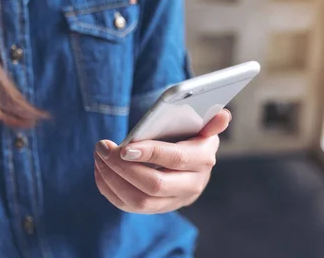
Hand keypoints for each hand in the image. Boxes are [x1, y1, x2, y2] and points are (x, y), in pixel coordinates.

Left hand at [94, 109, 230, 213]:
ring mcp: (174, 201)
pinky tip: (100, 171)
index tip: (124, 147)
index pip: (175, 159)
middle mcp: (192, 185)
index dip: (149, 154)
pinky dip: (110, 190)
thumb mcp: (203, 124)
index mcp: (203, 159)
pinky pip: (129, 206)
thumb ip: (210, 120)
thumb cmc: (191, 134)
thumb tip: (224, 115)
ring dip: (112, 179)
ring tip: (99, 156)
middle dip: (122, 167)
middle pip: (153, 185)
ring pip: (138, 200)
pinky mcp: (157, 208)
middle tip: (102, 148)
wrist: (192, 161)